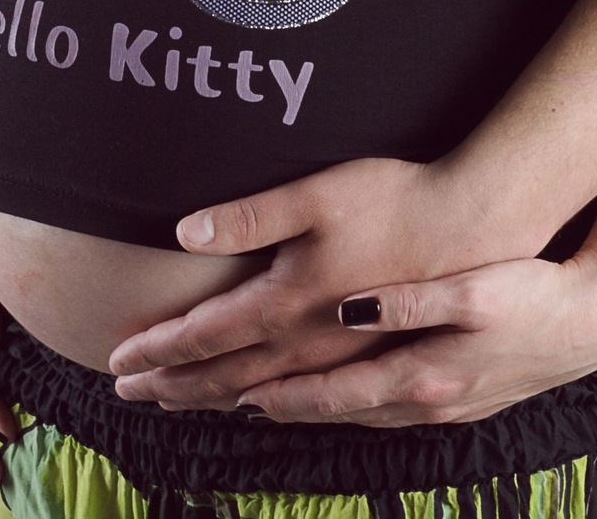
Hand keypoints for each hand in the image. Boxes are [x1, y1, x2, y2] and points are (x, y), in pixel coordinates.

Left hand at [109, 157, 524, 407]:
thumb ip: (250, 215)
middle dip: (172, 385)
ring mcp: (346, 359)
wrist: (479, 227)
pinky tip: (268, 403)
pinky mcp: (376, 357)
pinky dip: (273, 403)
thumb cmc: (397, 199)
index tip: (117, 363)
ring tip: (181, 403)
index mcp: (286, 305)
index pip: (203, 339)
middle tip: (129, 393)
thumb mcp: (318, 193)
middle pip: (225, 376)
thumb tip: (183, 233)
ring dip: (215, 398)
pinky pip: (309, 396)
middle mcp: (309, 344)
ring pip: (264, 391)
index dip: (156, 351)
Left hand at [237, 250, 596, 425]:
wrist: (592, 319)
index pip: (331, 391)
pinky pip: (391, 410)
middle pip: (337, 411)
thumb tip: (350, 306)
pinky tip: (349, 401)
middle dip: (280, 408)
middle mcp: (424, 400)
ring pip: (362, 414)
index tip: (230, 394)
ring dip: (316, 410)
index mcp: (418, 372)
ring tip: (270, 404)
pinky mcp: (463, 396)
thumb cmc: (530, 291)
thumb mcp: (471, 288)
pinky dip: (356, 407)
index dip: (279, 394)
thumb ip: (407, 301)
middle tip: (226, 405)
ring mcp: (445, 404)